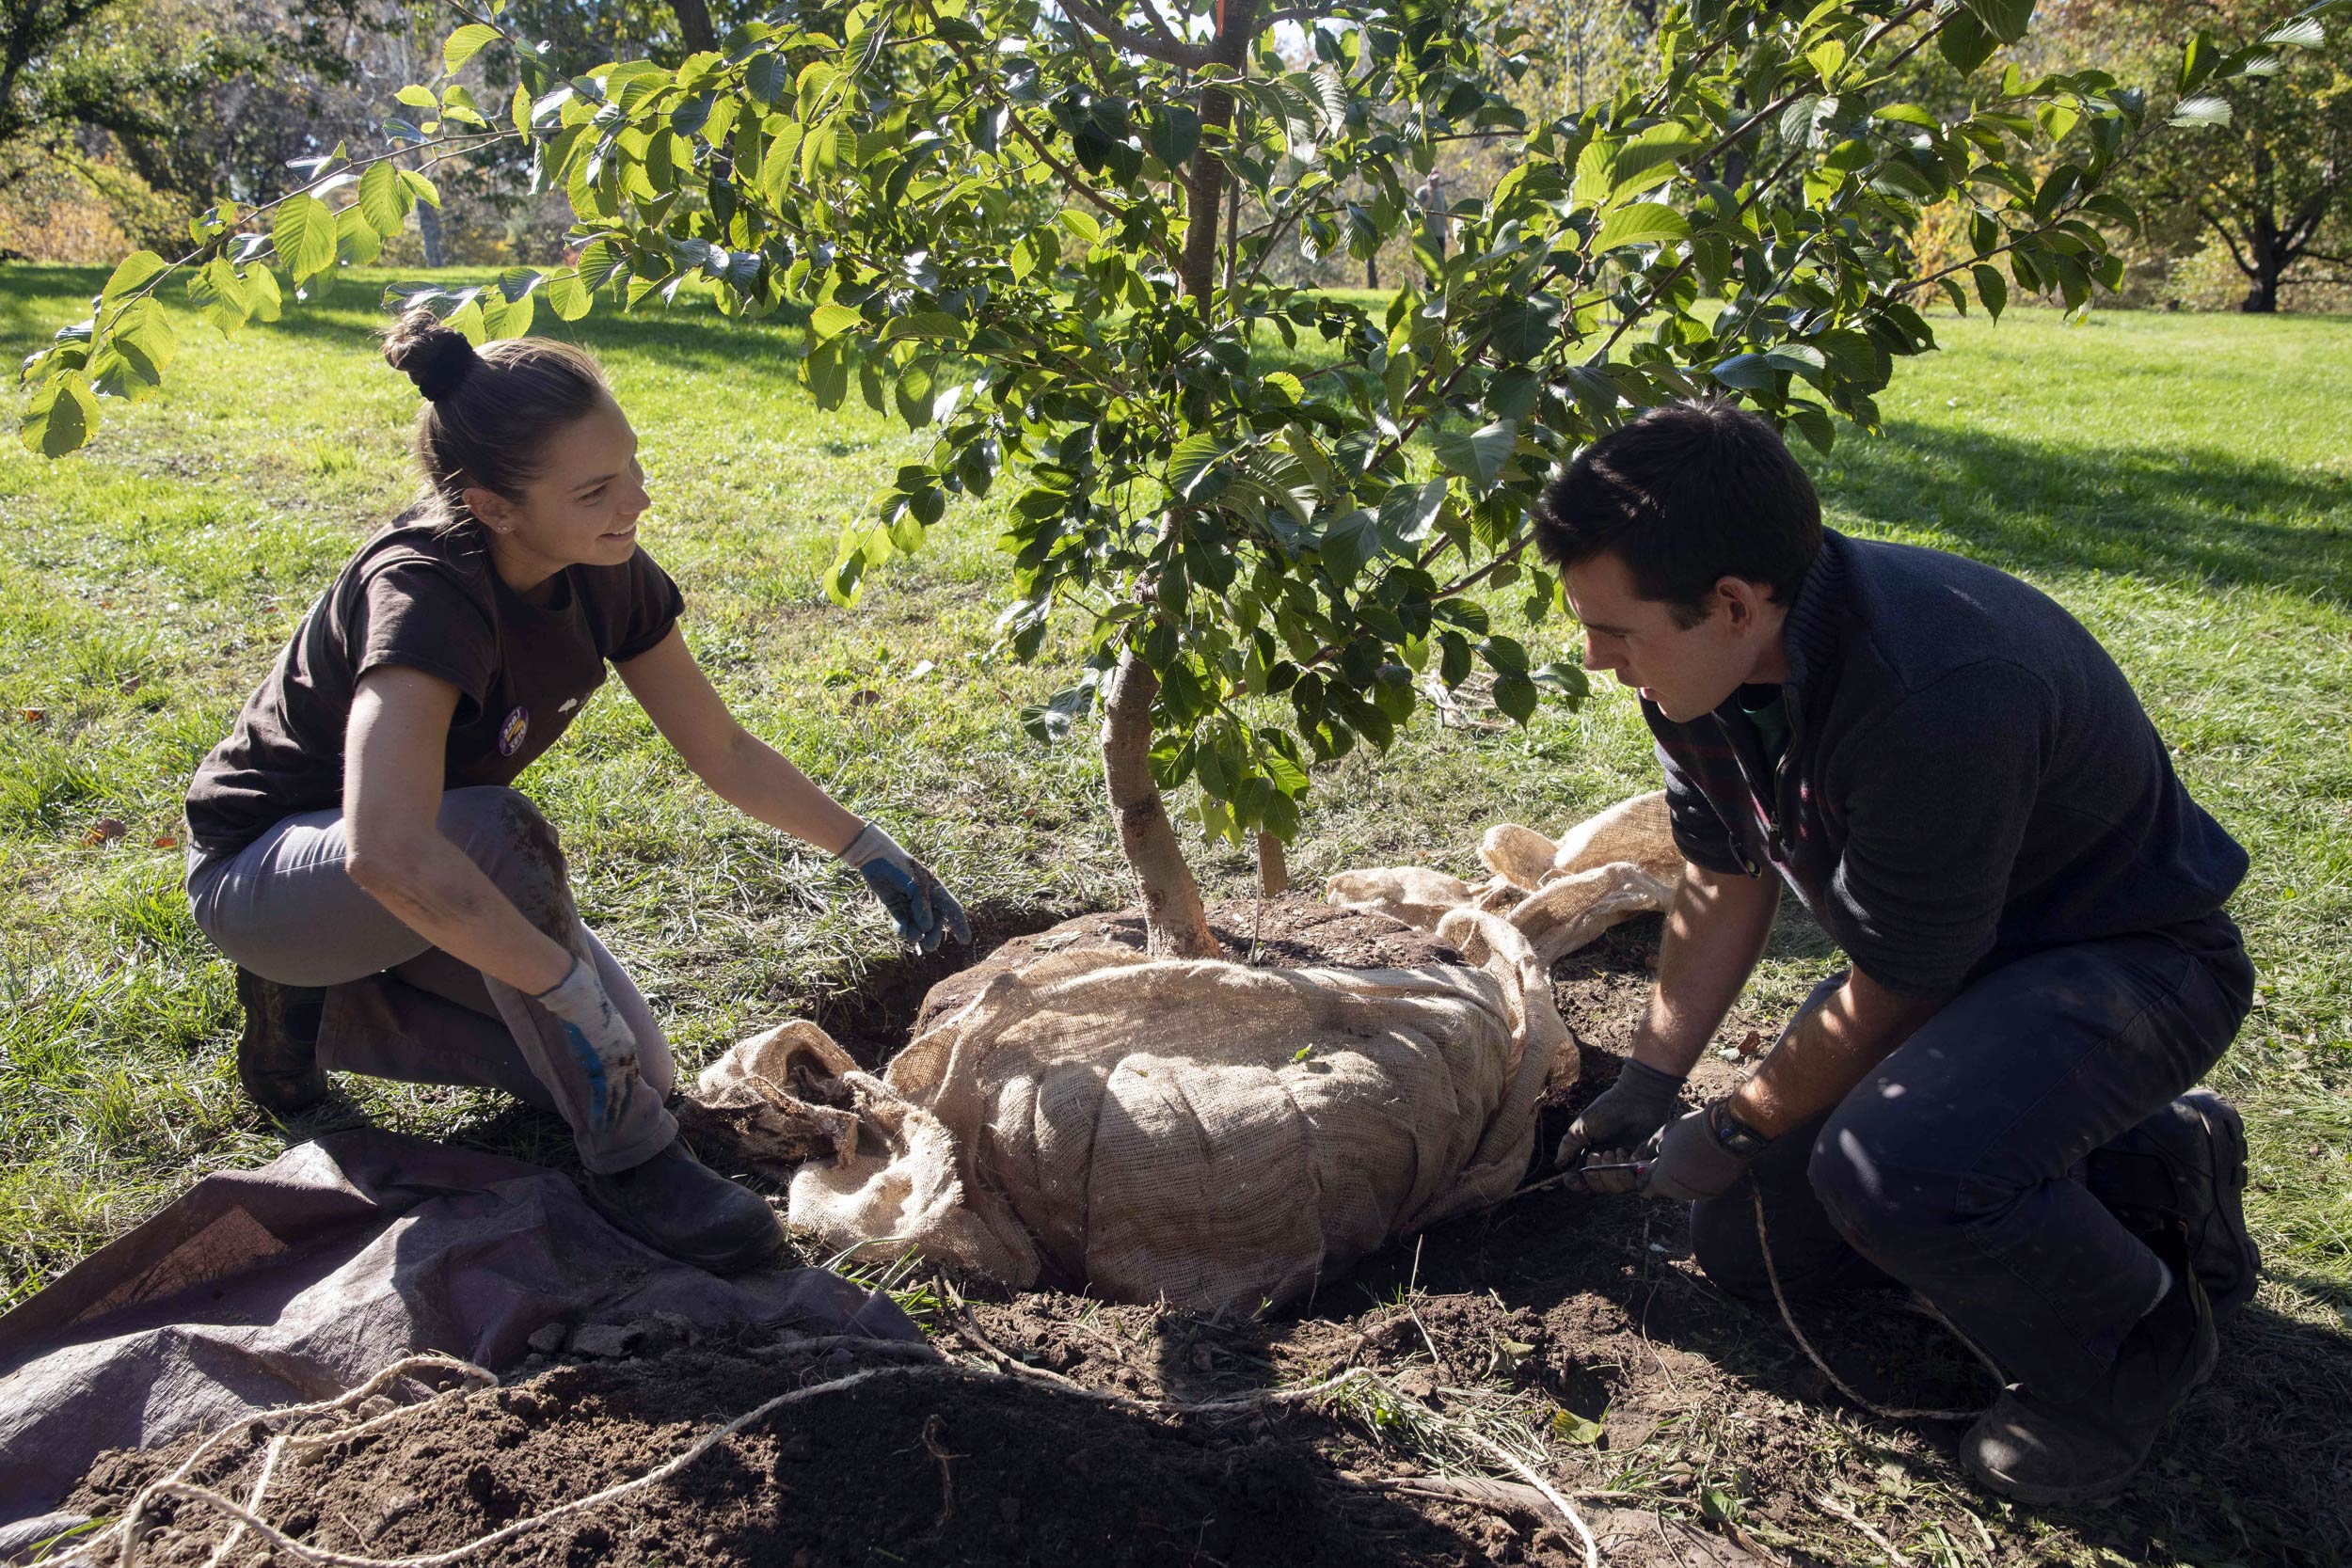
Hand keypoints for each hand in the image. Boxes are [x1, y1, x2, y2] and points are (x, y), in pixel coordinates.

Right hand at [532, 955, 641, 1134]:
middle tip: (619, 1122)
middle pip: (628, 1087)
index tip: (626, 1099)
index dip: (627, 1087)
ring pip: (618, 1096)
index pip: (631, 1071)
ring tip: (609, 1130)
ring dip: (614, 1115)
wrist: (579, 995)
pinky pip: (604, 1096)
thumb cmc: (583, 1001)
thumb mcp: (597, 1019)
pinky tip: (599, 1125)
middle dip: (624, 1105)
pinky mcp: (602, 1067)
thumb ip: (596, 1035)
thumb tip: (589, 1041)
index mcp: (627, 1042)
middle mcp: (626, 1054)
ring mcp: (615, 1061)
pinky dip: (602, 1112)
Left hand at [838, 821, 971, 954]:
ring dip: (916, 934)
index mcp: (936, 890)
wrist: (877, 858)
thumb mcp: (915, 887)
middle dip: (933, 935)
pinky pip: (903, 923)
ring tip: (912, 937)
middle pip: (935, 923)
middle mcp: (925, 899)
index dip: (959, 925)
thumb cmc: (900, 868)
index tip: (965, 941)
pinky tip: (901, 931)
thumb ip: (922, 907)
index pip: (952, 910)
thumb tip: (926, 928)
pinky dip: (903, 930)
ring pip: (918, 926)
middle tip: (929, 946)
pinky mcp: (896, 906)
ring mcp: (910, 904)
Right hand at [1555, 1059, 1686, 1190]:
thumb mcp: (1582, 1126)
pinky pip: (1634, 1183)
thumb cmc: (1608, 1109)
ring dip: (1611, 1172)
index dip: (1576, 1183)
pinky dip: (1627, 1171)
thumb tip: (1558, 1165)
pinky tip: (1627, 1152)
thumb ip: (1569, 1146)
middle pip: (1597, 1188)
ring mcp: (1625, 1166)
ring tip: (1614, 1151)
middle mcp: (1607, 1164)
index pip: (1581, 1181)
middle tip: (1597, 1154)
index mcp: (1590, 1156)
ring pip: (1616, 1188)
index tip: (1573, 1178)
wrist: (1636, 1100)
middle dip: (1594, 1176)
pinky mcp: (1642, 1166)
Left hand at [1638, 1101, 1762, 1201]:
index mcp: (1662, 1180)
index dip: (1645, 1177)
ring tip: (1691, 1156)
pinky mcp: (1715, 1193)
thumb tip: (1637, 1157)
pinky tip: (1705, 1162)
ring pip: (1683, 1189)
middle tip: (1674, 1155)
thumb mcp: (1665, 1134)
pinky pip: (1701, 1189)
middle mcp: (1679, 1193)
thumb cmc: (1693, 1131)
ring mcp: (1698, 1195)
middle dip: (1666, 1175)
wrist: (1729, 1134)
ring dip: (1683, 1177)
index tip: (1650, 1167)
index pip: (1645, 1188)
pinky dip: (1700, 1179)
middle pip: (1665, 1189)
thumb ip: (1648, 1148)